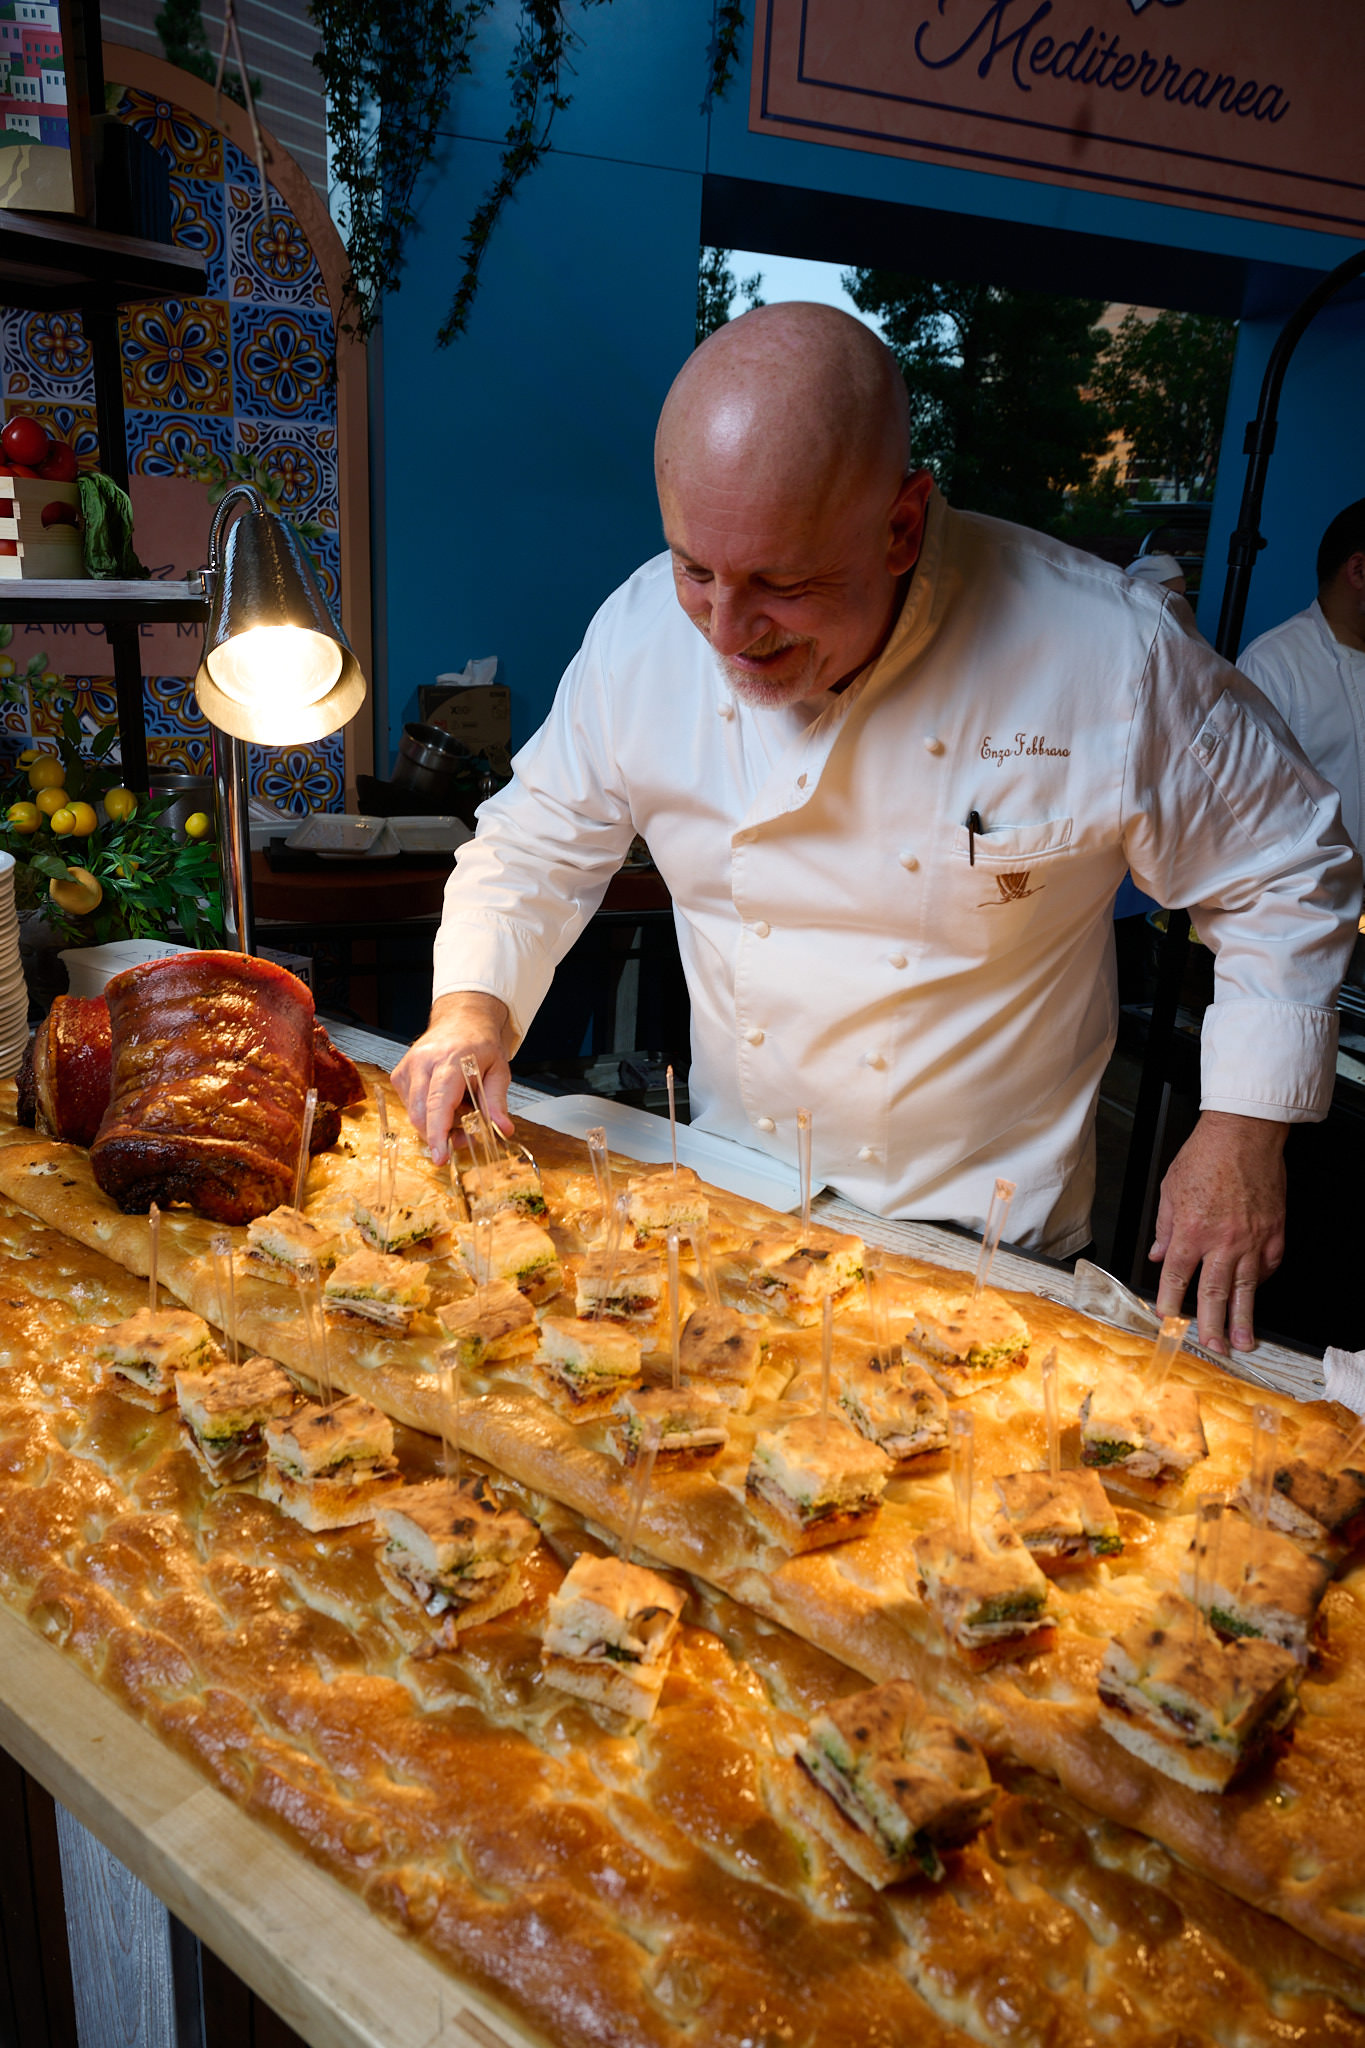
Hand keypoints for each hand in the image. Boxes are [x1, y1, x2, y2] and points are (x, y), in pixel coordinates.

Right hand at [391, 992, 512, 1162]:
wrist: (462, 1021)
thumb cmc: (480, 1046)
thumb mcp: (499, 1071)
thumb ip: (497, 1102)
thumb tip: (502, 1129)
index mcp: (450, 1059)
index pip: (439, 1103)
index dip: (438, 1133)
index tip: (440, 1157)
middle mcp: (424, 1062)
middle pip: (421, 1114)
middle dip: (440, 1135)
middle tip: (464, 1137)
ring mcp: (408, 1067)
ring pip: (414, 1114)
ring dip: (434, 1126)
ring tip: (458, 1115)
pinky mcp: (399, 1075)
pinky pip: (410, 1107)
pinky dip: (426, 1114)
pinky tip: (443, 1104)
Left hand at [1149, 1110, 1287, 1355]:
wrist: (1244, 1134)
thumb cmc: (1206, 1155)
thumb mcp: (1170, 1190)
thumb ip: (1165, 1227)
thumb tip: (1159, 1254)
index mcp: (1191, 1231)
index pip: (1177, 1278)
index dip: (1171, 1302)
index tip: (1168, 1320)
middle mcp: (1221, 1241)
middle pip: (1213, 1294)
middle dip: (1211, 1326)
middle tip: (1213, 1348)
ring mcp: (1251, 1240)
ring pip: (1245, 1289)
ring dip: (1243, 1319)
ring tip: (1244, 1342)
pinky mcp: (1274, 1233)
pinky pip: (1267, 1267)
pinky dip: (1260, 1283)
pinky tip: (1255, 1295)